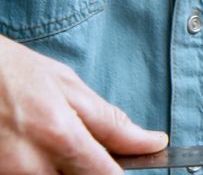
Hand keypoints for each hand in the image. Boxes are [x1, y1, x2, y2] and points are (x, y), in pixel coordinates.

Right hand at [0, 35, 168, 173]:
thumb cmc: (15, 73)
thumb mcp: (69, 87)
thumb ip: (112, 122)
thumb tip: (152, 143)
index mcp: (60, 135)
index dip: (117, 171)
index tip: (120, 162)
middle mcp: (31, 164)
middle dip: (88, 170)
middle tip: (78, 144)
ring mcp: (9, 173)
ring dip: (61, 169)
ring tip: (49, 141)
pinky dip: (38, 168)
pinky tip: (33, 148)